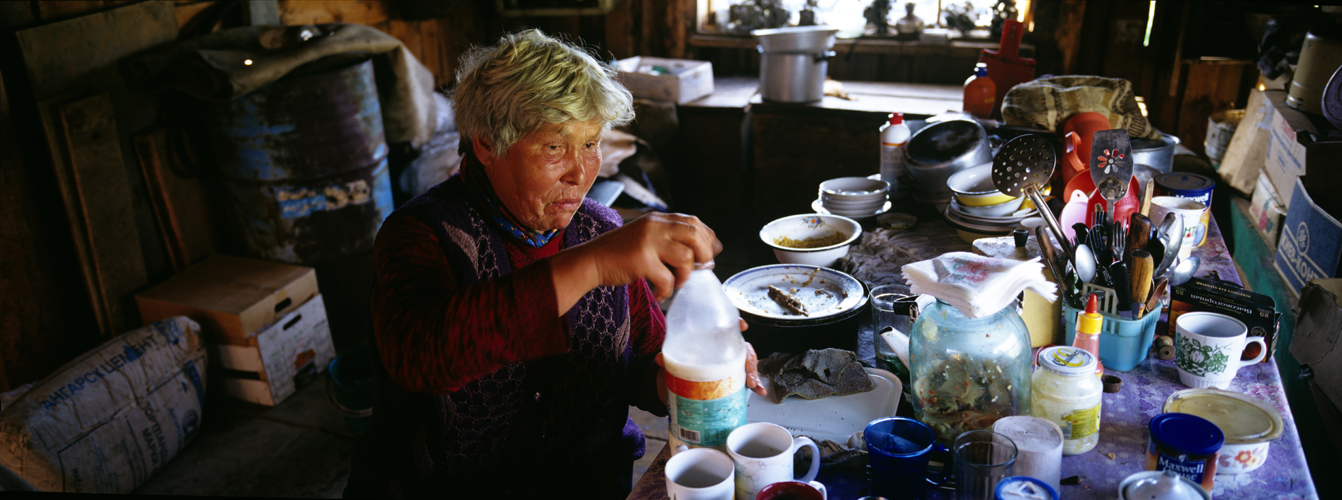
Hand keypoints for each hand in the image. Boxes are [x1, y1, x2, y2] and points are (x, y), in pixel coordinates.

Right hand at [552, 213, 721, 309]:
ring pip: (685, 257)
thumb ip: (669, 238)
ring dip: (686, 275)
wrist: (591, 260)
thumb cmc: (620, 253)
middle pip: (694, 234)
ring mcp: (648, 242)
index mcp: (657, 219)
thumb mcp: (646, 236)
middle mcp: (655, 226)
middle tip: (704, 268)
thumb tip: (703, 249)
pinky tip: (660, 294)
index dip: (708, 237)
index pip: (693, 221)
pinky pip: (667, 278)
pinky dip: (667, 290)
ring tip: (677, 283)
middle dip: (705, 253)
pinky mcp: (641, 261)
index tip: (713, 251)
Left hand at [655, 322, 765, 399]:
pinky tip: (758, 390)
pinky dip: (754, 383)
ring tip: (754, 385)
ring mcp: (728, 361)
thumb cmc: (677, 364)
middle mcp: (722, 346)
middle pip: (742, 347)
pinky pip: (746, 376)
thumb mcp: (671, 360)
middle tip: (748, 374)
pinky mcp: (731, 375)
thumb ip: (668, 358)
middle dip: (749, 360)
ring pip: (747, 362)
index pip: (726, 325)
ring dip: (754, 373)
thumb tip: (659, 359)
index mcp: (710, 337)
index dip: (736, 323)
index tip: (742, 325)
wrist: (674, 381)